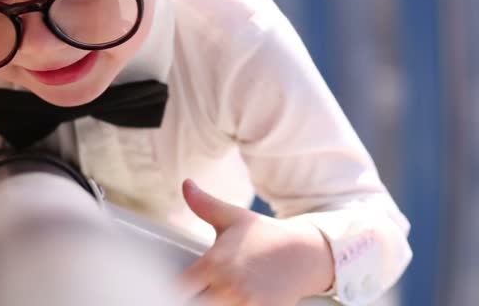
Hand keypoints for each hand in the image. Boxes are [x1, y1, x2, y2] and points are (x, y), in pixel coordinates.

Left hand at [179, 179, 333, 305]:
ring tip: (214, 295)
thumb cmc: (267, 236)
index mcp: (215, 263)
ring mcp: (245, 304)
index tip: (178, 285)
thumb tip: (186, 185)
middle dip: (191, 299)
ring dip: (212, 305)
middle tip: (196, 291)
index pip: (177, 288)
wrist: (306, 253)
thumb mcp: (234, 218)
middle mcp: (228, 287)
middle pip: (192, 305)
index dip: (172, 289)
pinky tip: (232, 302)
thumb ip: (205, 205)